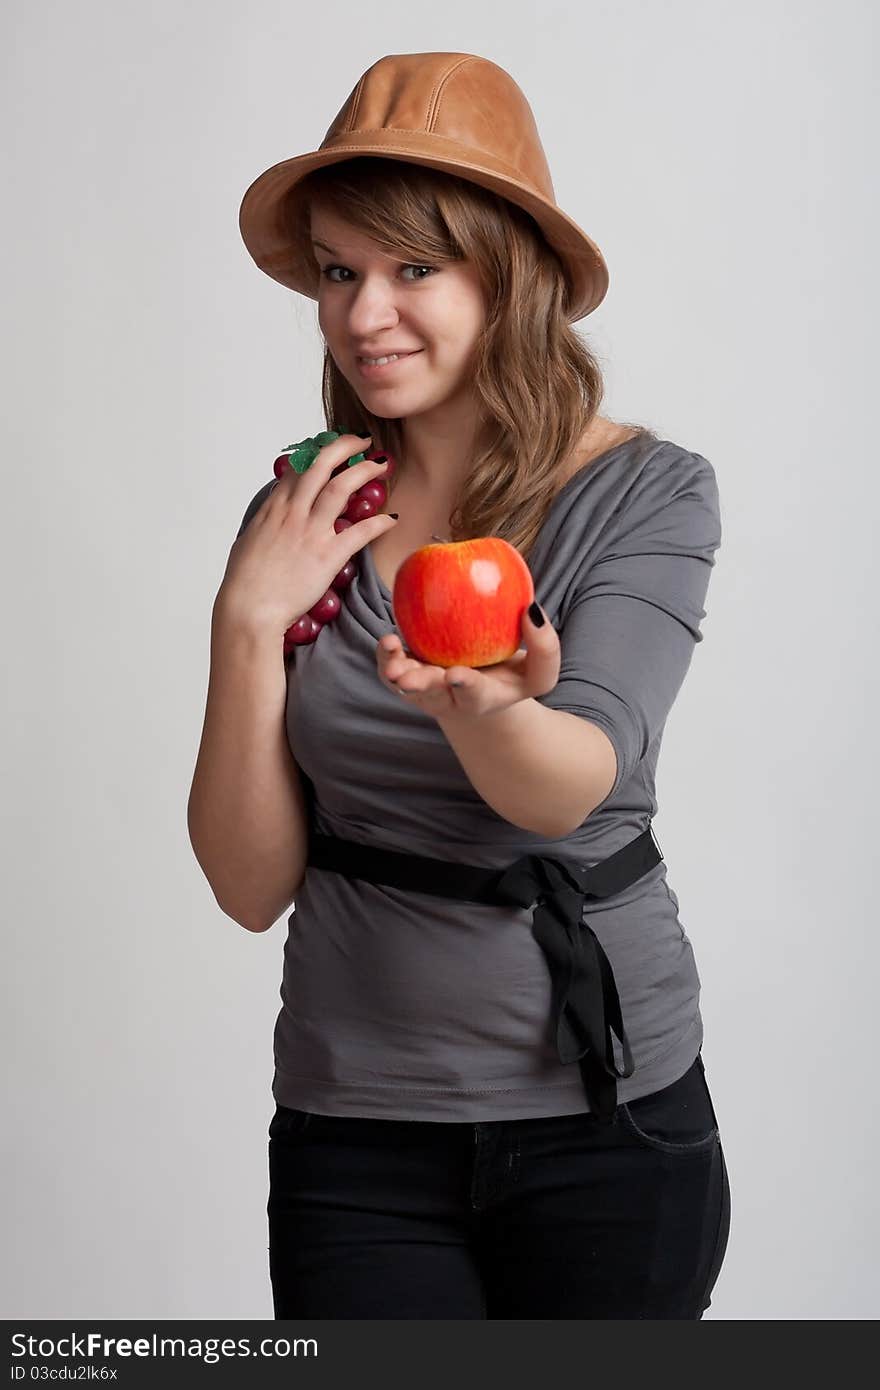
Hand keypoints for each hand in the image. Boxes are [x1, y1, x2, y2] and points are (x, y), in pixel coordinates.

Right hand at [217, 433, 396, 638]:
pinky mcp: (328, 555)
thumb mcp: (248, 541)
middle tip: (361, 440)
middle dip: (344, 447)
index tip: (331, 449)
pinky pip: (359, 532)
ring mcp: (311, 532)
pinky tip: (391, 517)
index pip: (298, 469)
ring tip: (381, 463)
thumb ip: (265, 524)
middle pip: (321, 466)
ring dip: (364, 471)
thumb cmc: (244, 580)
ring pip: (341, 488)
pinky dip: (378, 523)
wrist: (249, 607)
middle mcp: (293, 513)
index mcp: (274, 509)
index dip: (317, 454)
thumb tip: (271, 518)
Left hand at [376, 603, 559, 720]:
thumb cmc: (510, 676)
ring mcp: (423, 687)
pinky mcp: (406, 672)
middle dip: (420, 686)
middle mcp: (448, 698)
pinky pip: (390, 668)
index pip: (474, 695)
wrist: (480, 686)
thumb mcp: (538, 670)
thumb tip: (531, 611)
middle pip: (432, 695)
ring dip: (394, 671)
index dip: (466, 686)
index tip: (458, 675)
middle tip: (408, 679)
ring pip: (405, 684)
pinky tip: (388, 641)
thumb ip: (545, 647)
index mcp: (481, 699)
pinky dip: (386, 656)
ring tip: (391, 655)